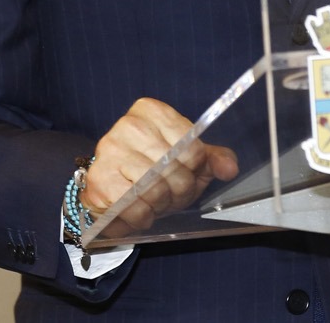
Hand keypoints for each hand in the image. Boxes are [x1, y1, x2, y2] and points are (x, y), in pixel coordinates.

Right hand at [80, 97, 238, 235]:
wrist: (110, 182)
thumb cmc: (153, 166)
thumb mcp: (188, 156)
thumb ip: (213, 158)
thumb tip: (229, 168)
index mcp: (152, 111)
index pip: (191, 147)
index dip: (196, 170)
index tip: (189, 173)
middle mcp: (128, 126)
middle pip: (174, 170)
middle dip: (180, 191)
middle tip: (174, 194)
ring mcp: (109, 153)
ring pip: (155, 190)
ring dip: (162, 205)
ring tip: (158, 202)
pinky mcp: (99, 182)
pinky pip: (135, 208)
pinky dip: (145, 217)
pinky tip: (142, 210)